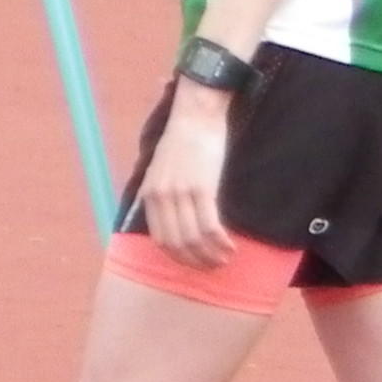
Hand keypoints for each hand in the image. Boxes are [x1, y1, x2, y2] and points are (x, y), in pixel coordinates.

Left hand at [135, 90, 232, 268]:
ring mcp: (181, 193)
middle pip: (178, 244)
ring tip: (225, 259)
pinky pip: (210, 226)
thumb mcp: (161, 169)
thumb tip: (173, 220)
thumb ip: (162, 194)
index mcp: (150, 195)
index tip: (195, 263)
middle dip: (196, 261)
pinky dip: (221, 243)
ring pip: (194, 239)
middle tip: (214, 267)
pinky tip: (231, 247)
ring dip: (211, 255)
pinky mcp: (202, 188)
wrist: (196, 114)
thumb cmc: (183, 140)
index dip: (179, 257)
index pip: (161, 240)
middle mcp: (162, 197)